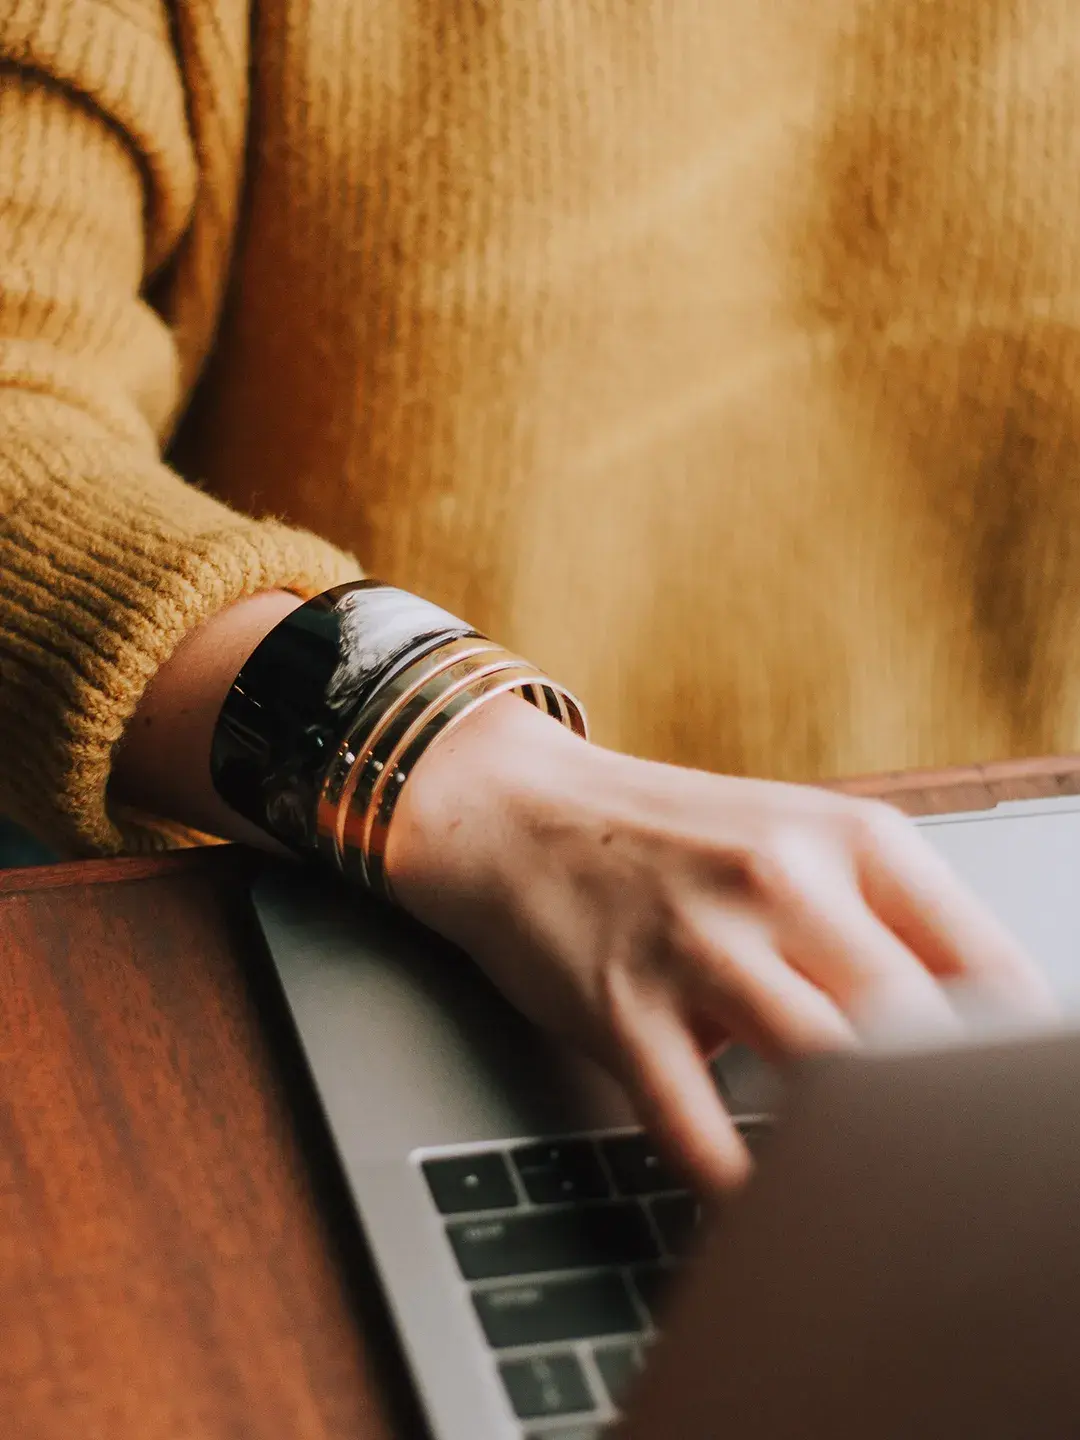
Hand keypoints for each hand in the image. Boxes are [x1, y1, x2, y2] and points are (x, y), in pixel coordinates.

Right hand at [386, 697, 1055, 1190]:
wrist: (518, 812)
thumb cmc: (670, 840)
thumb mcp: (796, 843)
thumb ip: (888, 923)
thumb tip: (984, 1040)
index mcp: (851, 837)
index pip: (986, 965)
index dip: (1017, 1061)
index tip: (1011, 1120)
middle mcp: (781, 879)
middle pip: (913, 1027)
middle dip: (945, 1117)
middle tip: (953, 1175)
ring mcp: (697, 942)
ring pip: (822, 1073)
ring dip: (853, 1152)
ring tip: (871, 1199)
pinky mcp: (621, 1004)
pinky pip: (696, 1126)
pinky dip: (739, 1188)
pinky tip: (761, 1207)